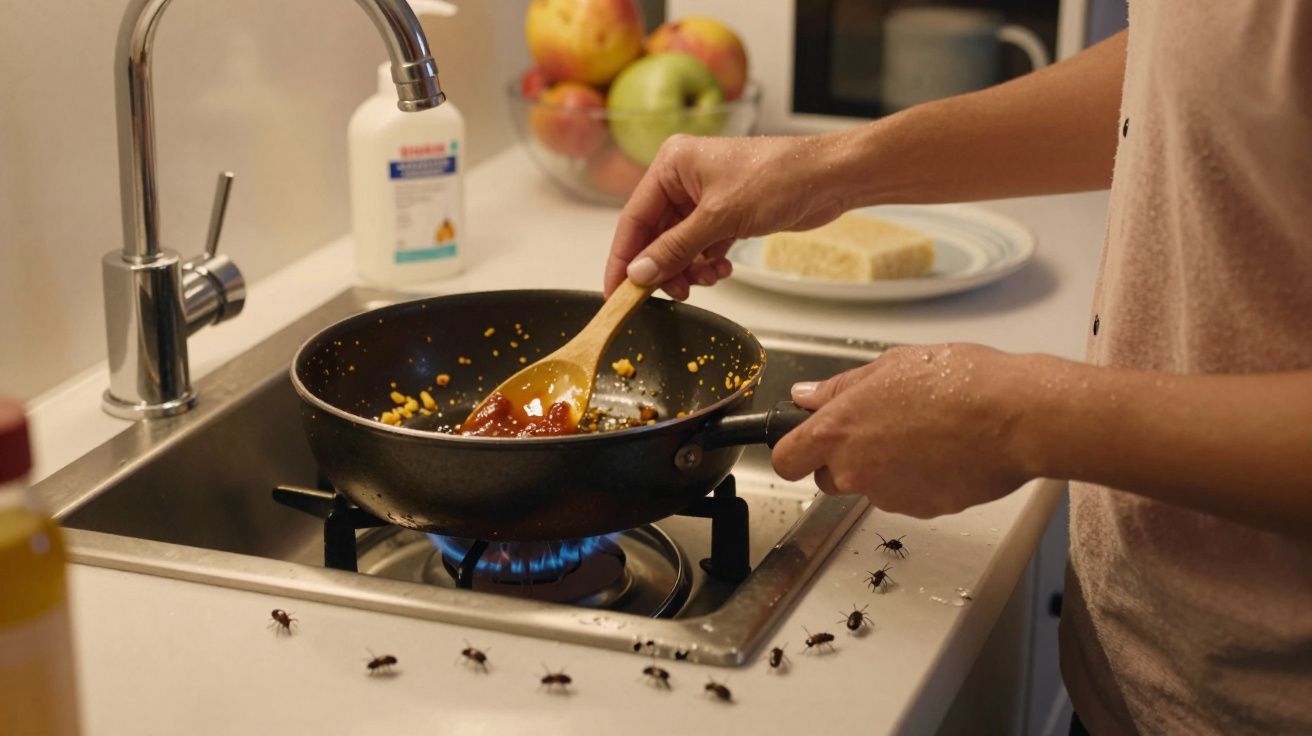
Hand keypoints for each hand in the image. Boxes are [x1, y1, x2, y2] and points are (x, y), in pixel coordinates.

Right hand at [604, 133, 850, 298]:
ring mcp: (705, 195)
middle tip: (674, 293)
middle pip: (655, 234)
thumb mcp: (719, 218)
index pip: (633, 218)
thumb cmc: (779, 179)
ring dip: (688, 268)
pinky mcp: (725, 211)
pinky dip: (706, 262)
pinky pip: (701, 245)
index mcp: (672, 164)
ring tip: (706, 281)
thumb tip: (640, 273)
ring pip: (679, 244)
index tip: (615, 291)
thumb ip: (675, 249)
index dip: (623, 258)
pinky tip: (721, 270)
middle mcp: (684, 177)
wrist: (829, 178)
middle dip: (663, 267)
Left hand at [771, 344, 1037, 516]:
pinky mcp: (923, 511)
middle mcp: (856, 470)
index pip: (785, 459)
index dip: (792, 450)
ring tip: (923, 430)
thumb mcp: (891, 365)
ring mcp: (889, 496)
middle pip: (827, 477)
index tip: (802, 441)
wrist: (1018, 418)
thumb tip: (807, 396)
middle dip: (844, 458)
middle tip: (878, 426)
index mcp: (838, 431)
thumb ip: (841, 387)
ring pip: (870, 486)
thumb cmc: (961, 383)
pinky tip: (943, 449)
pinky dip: (917, 478)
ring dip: (885, 466)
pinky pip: (907, 495)